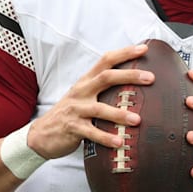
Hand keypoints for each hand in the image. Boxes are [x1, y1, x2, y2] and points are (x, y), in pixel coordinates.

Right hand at [26, 44, 152, 158]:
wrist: (41, 134)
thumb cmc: (71, 113)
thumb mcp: (84, 95)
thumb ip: (103, 89)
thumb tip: (134, 86)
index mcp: (86, 81)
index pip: (106, 60)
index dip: (124, 53)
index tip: (144, 49)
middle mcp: (81, 91)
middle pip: (106, 77)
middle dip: (129, 75)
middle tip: (151, 78)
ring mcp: (76, 109)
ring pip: (99, 108)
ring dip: (119, 114)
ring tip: (137, 120)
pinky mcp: (72, 128)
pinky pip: (91, 132)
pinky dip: (106, 137)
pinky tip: (119, 142)